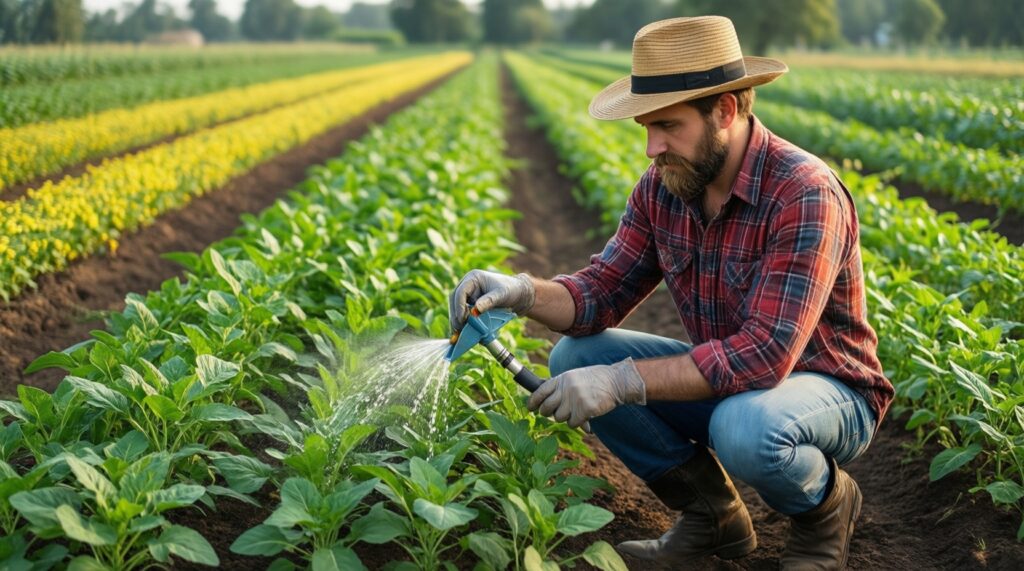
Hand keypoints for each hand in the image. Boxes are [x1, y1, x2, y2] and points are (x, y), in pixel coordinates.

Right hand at [449, 270, 534, 332]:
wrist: (519, 294)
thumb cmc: (511, 290)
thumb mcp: (501, 295)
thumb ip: (489, 301)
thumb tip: (474, 311)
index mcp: (473, 278)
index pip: (460, 292)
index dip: (458, 306)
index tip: (461, 319)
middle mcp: (468, 285)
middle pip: (454, 300)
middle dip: (455, 315)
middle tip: (458, 329)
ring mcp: (469, 295)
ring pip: (456, 307)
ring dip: (457, 320)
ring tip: (459, 333)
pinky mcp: (471, 304)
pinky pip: (463, 313)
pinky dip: (462, 322)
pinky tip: (463, 332)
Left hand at [527, 358, 645, 428]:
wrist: (617, 381)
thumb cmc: (597, 380)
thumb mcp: (575, 376)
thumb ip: (561, 386)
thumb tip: (546, 401)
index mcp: (562, 378)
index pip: (540, 391)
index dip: (533, 401)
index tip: (530, 408)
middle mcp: (566, 388)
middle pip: (546, 408)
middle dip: (548, 413)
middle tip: (554, 413)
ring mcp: (575, 399)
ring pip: (559, 417)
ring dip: (567, 418)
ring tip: (576, 411)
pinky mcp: (584, 409)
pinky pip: (572, 423)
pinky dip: (578, 423)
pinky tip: (585, 416)